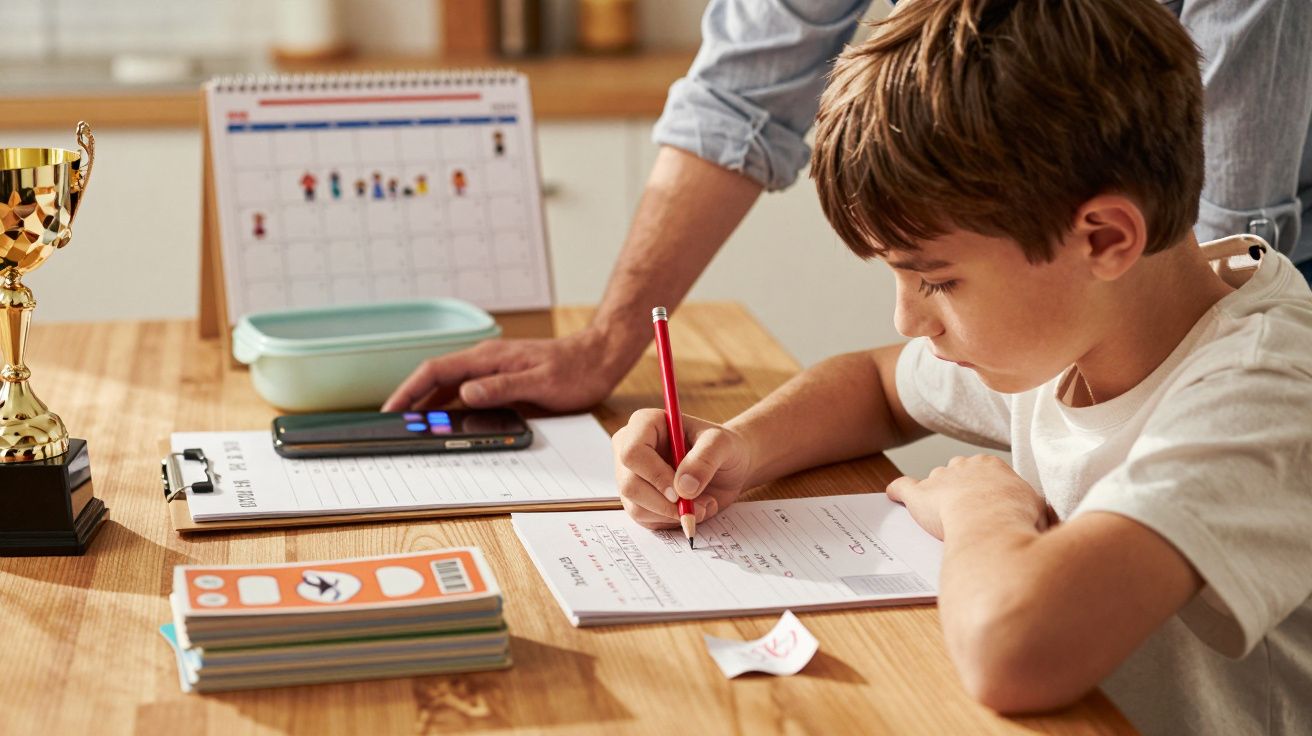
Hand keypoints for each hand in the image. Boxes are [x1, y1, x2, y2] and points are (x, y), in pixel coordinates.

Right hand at [383, 328, 626, 412]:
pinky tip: (447, 423)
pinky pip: (468, 394)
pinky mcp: (502, 381)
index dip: (410, 389)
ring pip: (450, 388)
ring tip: (414, 428)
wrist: (599, 357)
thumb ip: (502, 388)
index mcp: (489, 357)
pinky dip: (452, 408)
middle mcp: (485, 361)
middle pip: (437, 380)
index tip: (392, 408)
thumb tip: (466, 395)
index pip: (436, 370)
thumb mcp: (541, 382)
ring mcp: (493, 370)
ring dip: (430, 407)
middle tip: (394, 424)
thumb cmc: (575, 369)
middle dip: (412, 401)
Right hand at [612, 409, 752, 528]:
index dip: (655, 475)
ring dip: (672, 514)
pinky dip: (671, 521)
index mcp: (645, 424)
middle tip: (694, 506)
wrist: (727, 467)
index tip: (680, 492)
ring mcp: (631, 476)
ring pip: (636, 507)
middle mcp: (631, 449)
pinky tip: (691, 509)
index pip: (632, 452)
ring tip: (701, 504)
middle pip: (630, 485)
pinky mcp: (638, 500)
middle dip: (664, 503)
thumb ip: (704, 460)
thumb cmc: (722, 447)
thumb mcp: (721, 444)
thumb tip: (683, 487)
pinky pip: (645, 520)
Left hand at [885, 454, 1046, 539]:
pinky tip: (893, 495)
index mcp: (991, 465)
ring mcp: (939, 478)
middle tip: (965, 513)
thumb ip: (1032, 507)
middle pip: (957, 473)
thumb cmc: (1017, 516)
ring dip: (935, 497)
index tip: (986, 505)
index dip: (984, 491)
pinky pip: (902, 487)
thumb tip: (1043, 516)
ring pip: (933, 483)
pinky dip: (897, 491)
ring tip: (937, 516)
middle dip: (959, 490)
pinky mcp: (918, 494)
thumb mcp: (1036, 507)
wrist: (990, 520)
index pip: (983, 472)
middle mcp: (963, 465)